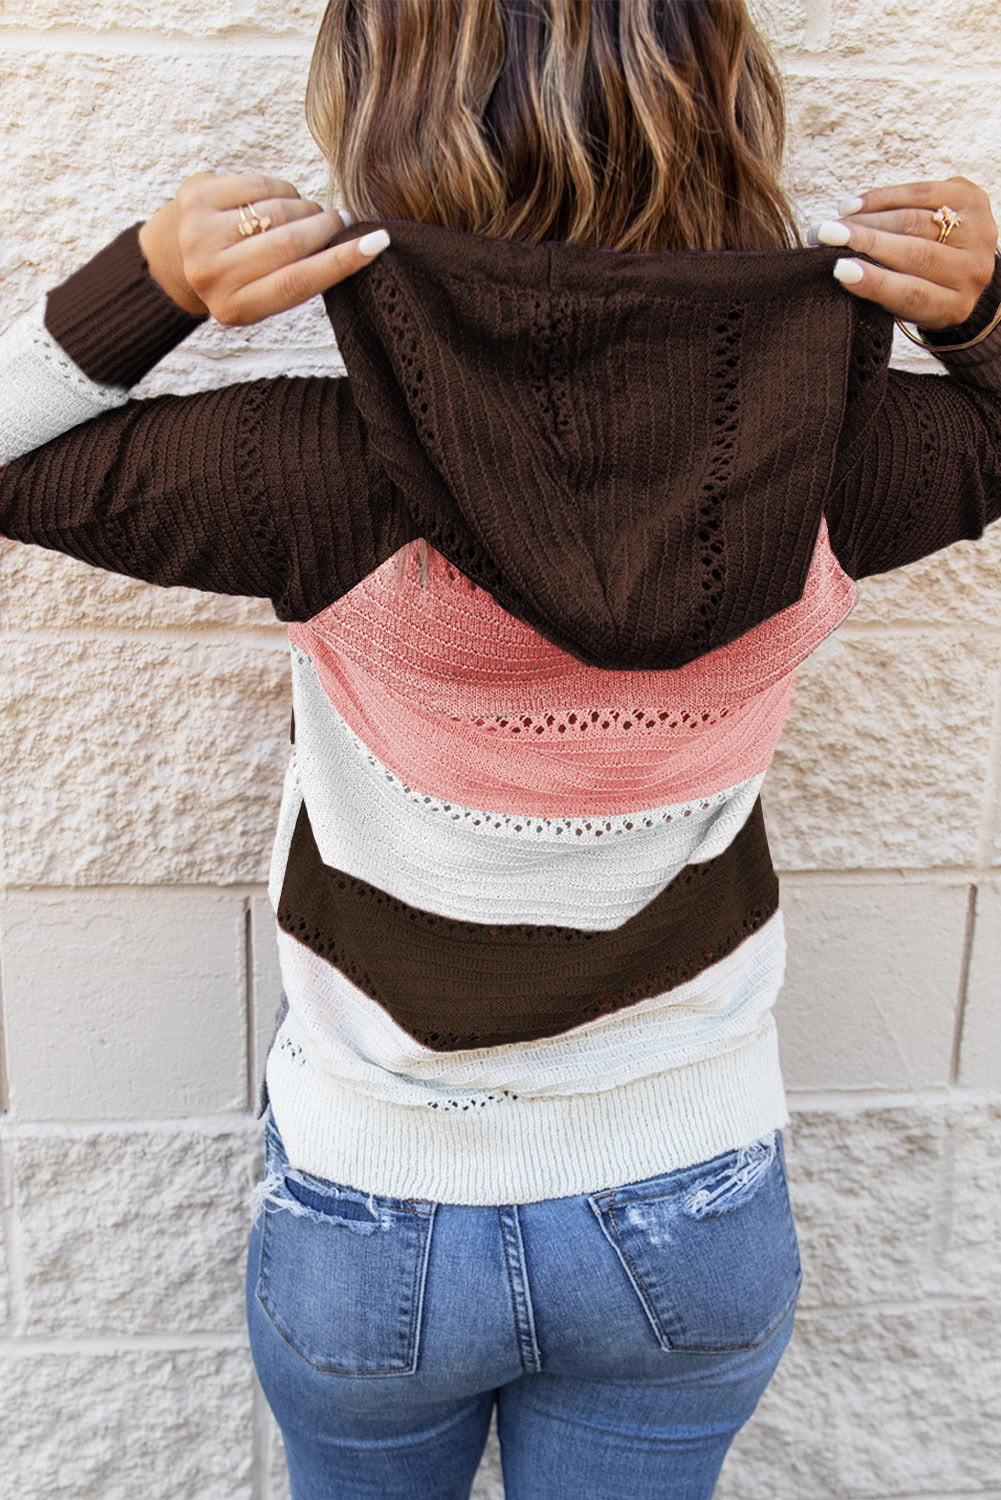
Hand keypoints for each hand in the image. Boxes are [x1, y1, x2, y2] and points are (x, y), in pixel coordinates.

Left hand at [137, 170, 386, 324]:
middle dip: (325, 227)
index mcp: (234, 308)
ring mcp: (200, 232)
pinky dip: (281, 190)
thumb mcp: (262, 295)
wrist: (175, 258)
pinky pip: (259, 184)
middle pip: (289, 243)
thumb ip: (298, 277)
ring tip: (308, 214)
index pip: (297, 283)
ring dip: (304, 208)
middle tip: (342, 221)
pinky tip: (280, 200)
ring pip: (277, 209)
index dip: (340, 262)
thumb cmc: (236, 279)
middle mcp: (211, 273)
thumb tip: (354, 244)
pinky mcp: (196, 195)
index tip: (376, 244)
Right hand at [808, 176, 998, 329]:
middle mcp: (973, 271)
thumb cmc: (923, 289)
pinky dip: (884, 198)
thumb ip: (884, 290)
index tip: (840, 270)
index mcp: (954, 307)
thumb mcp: (908, 306)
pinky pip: (922, 193)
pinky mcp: (973, 199)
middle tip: (826, 235)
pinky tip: (855, 205)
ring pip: (915, 220)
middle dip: (866, 240)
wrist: (964, 264)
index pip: (912, 294)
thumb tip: (839, 267)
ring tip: (836, 222)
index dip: (875, 282)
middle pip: (915, 253)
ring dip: (868, 219)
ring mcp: (979, 232)